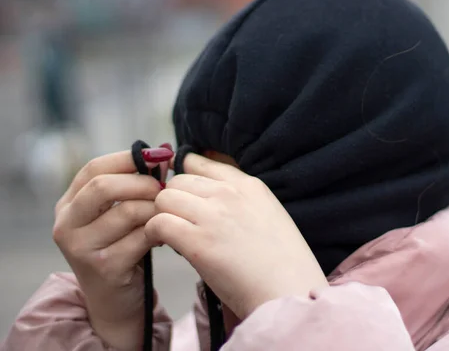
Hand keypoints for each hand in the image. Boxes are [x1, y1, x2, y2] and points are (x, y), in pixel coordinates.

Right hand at [52, 147, 171, 350]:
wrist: (116, 300)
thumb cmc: (122, 247)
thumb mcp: (118, 214)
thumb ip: (132, 185)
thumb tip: (163, 154)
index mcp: (68, 205)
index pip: (94, 168)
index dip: (128, 157)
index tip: (160, 155)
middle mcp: (66, 224)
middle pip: (104, 186)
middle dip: (142, 182)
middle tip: (165, 187)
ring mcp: (81, 248)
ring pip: (127, 211)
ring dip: (155, 209)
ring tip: (166, 214)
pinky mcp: (103, 267)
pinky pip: (141, 237)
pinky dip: (159, 231)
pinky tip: (165, 235)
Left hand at [145, 153, 328, 319]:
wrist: (289, 290)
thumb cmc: (282, 263)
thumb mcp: (270, 215)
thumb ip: (241, 201)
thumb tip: (210, 201)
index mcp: (248, 185)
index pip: (201, 162)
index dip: (187, 179)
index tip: (186, 197)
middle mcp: (228, 193)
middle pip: (178, 180)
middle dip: (173, 199)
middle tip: (178, 221)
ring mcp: (212, 215)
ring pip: (164, 198)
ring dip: (163, 215)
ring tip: (171, 234)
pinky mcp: (196, 242)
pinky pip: (158, 223)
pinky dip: (155, 233)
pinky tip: (166, 245)